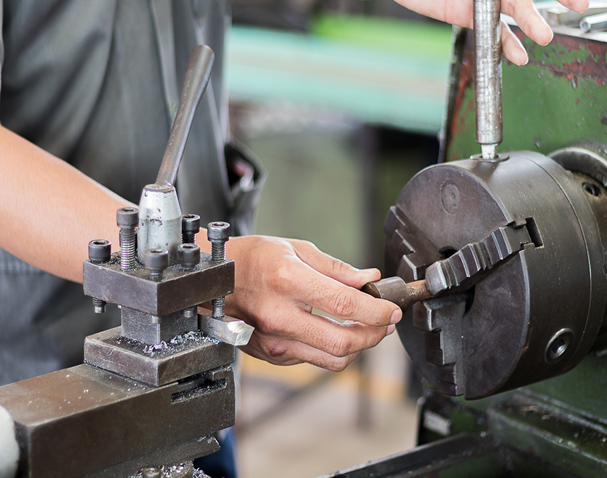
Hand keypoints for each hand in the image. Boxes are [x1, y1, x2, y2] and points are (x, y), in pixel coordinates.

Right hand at [223, 235, 400, 370]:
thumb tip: (368, 277)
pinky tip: (336, 331)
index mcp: (289, 281)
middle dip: (375, 335)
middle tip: (386, 323)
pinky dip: (332, 349)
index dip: (377, 310)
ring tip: (368, 329)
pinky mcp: (270, 353)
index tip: (392, 309)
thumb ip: (335, 268)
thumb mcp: (295, 248)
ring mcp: (273, 339)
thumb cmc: (251, 257)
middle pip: (343, 342)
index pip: (346, 304)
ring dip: (358, 348)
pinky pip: (312, 359)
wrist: (214, 278)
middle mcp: (280, 315)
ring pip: (331, 359)